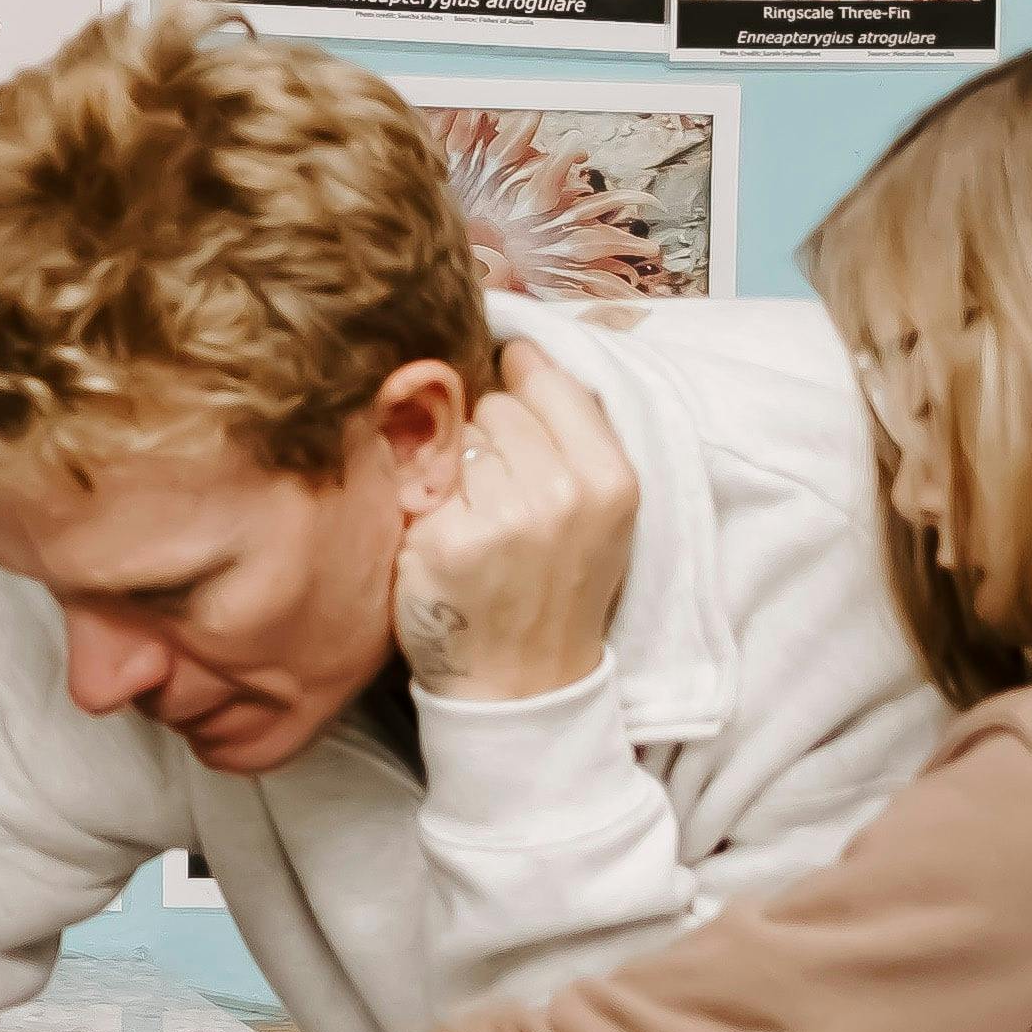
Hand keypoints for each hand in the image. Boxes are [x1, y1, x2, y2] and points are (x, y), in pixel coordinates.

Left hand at [392, 336, 643, 704]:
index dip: (520, 383)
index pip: (547, 380)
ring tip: (479, 521)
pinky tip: (446, 542)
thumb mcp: (600, 510)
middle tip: (502, 496)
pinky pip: (421, 482)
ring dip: (456, 471)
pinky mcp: (442, 540)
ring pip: (456, 440)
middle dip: (489, 438)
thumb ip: (574, 432)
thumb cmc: (557, 585)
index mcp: (610, 478)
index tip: (510, 400)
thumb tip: (521, 350)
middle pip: (495, 407)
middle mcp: (561, 492)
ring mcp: (501, 517)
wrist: (524, 681)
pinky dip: (426, 506)